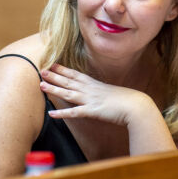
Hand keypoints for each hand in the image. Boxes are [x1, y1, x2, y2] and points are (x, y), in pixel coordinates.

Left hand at [40, 63, 154, 126]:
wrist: (136, 105)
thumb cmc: (127, 100)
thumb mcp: (111, 93)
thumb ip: (101, 93)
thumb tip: (96, 95)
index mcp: (95, 84)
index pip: (76, 74)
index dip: (63, 69)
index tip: (53, 64)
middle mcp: (90, 90)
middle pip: (69, 81)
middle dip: (54, 76)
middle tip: (42, 70)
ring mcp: (90, 99)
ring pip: (68, 93)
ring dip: (54, 89)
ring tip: (42, 85)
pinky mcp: (92, 111)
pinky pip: (74, 112)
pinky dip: (62, 114)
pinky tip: (52, 114)